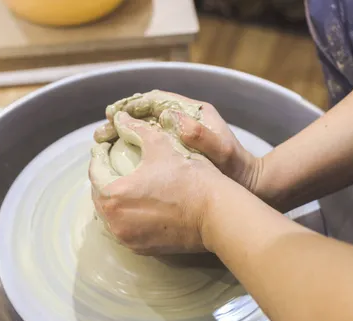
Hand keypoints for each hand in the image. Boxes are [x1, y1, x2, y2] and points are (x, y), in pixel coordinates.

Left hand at [89, 111, 223, 254]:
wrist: (216, 213)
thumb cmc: (189, 177)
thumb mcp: (160, 144)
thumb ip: (136, 129)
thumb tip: (120, 118)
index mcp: (113, 195)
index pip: (95, 171)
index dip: (100, 155)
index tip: (107, 147)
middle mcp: (114, 222)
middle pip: (99, 195)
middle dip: (105, 177)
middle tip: (115, 163)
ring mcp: (128, 239)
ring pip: (111, 214)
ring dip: (115, 198)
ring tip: (127, 183)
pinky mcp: (142, 249)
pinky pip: (126, 228)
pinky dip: (128, 215)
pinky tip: (140, 203)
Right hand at [94, 90, 260, 191]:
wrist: (251, 186)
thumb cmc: (237, 169)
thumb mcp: (222, 152)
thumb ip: (201, 135)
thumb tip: (173, 118)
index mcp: (194, 113)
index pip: (158, 101)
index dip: (133, 104)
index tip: (114, 113)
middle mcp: (184, 121)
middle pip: (146, 114)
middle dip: (121, 120)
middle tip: (102, 131)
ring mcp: (179, 138)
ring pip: (144, 131)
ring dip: (122, 135)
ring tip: (102, 144)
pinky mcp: (176, 155)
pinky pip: (149, 148)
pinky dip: (132, 151)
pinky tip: (118, 163)